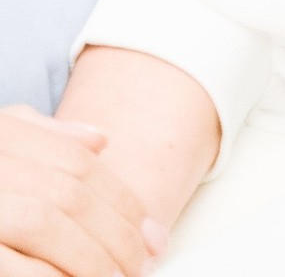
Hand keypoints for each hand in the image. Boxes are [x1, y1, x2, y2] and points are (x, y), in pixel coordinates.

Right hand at [0, 106, 164, 275]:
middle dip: (116, 234)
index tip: (155, 236)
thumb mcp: (2, 141)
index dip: (123, 202)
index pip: (79, 164)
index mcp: (5, 137)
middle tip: (144, 265)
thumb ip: (46, 137)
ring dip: (91, 258)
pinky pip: (15, 264)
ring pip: (46, 223)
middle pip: (69, 194)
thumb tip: (101, 141)